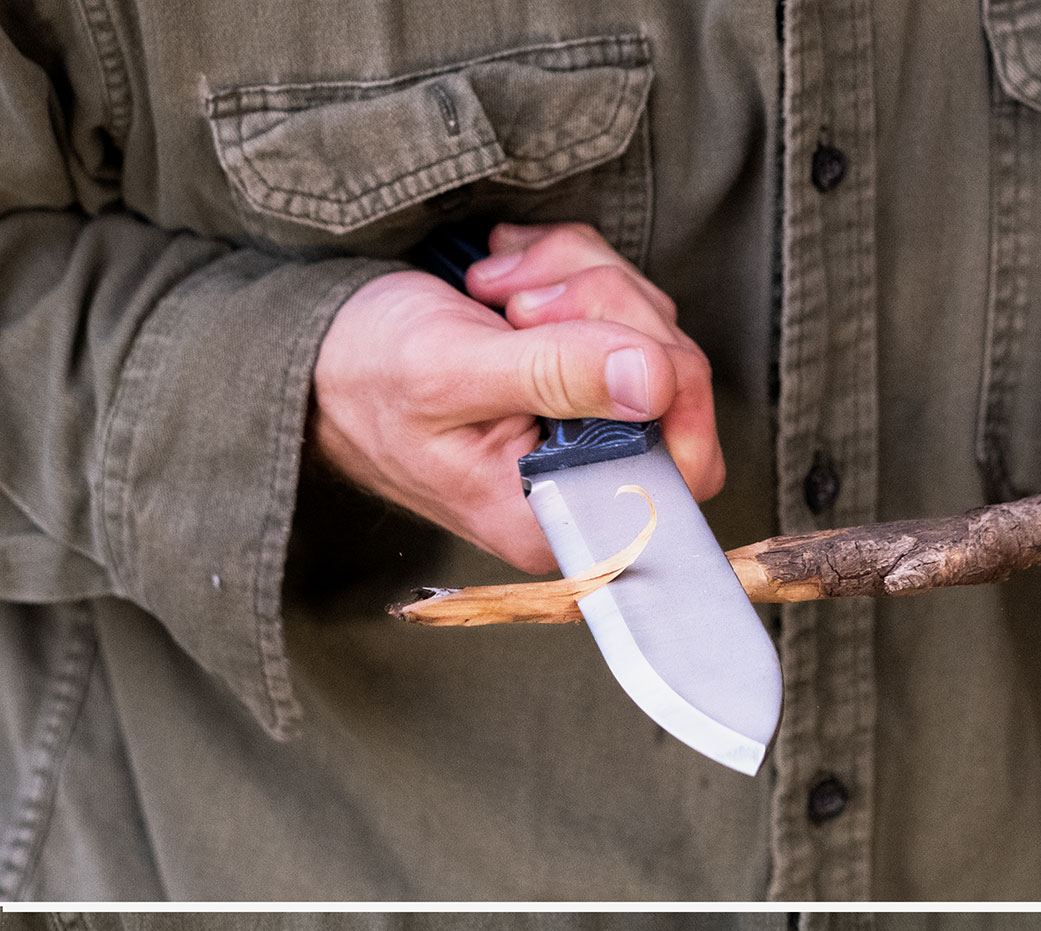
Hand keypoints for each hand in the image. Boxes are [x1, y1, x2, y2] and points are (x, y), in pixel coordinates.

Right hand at [310, 220, 722, 571]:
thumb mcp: (453, 370)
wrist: (313, 353)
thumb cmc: (363, 375)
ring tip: (494, 289)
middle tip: (517, 303)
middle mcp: (586, 478)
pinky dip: (565, 266)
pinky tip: (504, 275)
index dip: (672, 388)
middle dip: (604, 310)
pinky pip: (617, 298)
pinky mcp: (579, 370)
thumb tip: (656, 381)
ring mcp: (586, 421)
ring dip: (573, 280)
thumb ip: (555, 376)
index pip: (686, 466)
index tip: (603, 339)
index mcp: (560, 513)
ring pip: (648, 327)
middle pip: (674, 379)